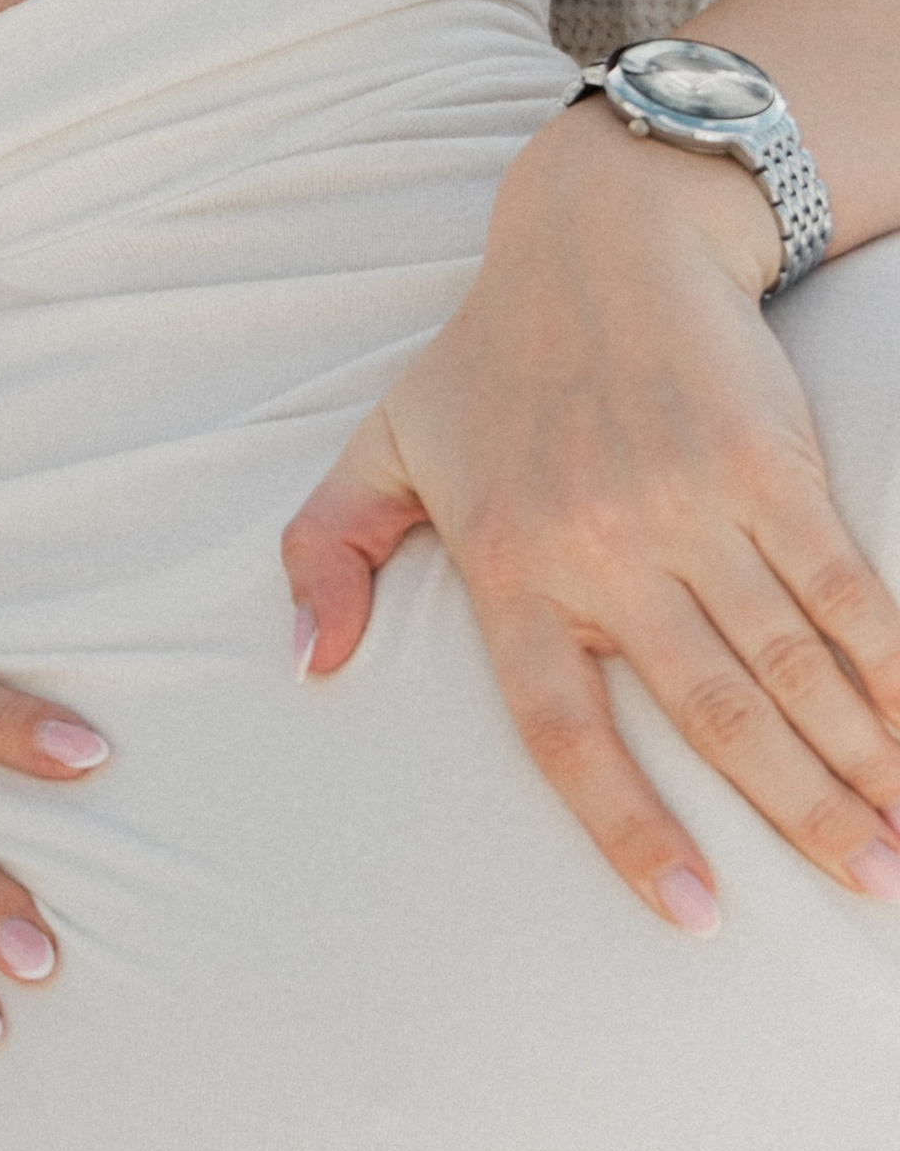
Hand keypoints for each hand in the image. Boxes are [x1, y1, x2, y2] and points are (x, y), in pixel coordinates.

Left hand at [282, 106, 899, 929]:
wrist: (601, 235)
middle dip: (799, 814)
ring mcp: (695, 507)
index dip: (631, 830)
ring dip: (860, 761)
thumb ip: (325, 552)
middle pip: (713, 713)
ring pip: (791, 664)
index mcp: (510, 569)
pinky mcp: (774, 466)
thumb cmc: (489, 358)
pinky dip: (891, 668)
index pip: (566, 734)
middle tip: (869, 893)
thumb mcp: (381, 447)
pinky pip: (847, 589)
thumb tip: (309, 667)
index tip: (693, 916)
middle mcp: (604, 550)